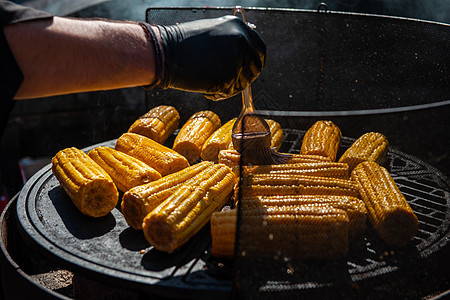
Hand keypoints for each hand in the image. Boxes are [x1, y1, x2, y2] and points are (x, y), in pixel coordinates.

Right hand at [149, 15, 265, 99]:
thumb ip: (231, 39)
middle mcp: (242, 41)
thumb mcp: (212, 32)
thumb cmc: (182, 44)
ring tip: (208, 80)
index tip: (249, 70)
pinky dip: (217, 93)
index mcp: (239, 27)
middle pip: (255, 68)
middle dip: (244, 78)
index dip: (255, 62)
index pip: (259, 49)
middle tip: (228, 82)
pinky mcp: (228, 77)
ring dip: (228, 87)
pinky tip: (204, 86)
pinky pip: (229, 92)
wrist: (165, 53)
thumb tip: (244, 50)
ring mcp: (236, 59)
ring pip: (242, 83)